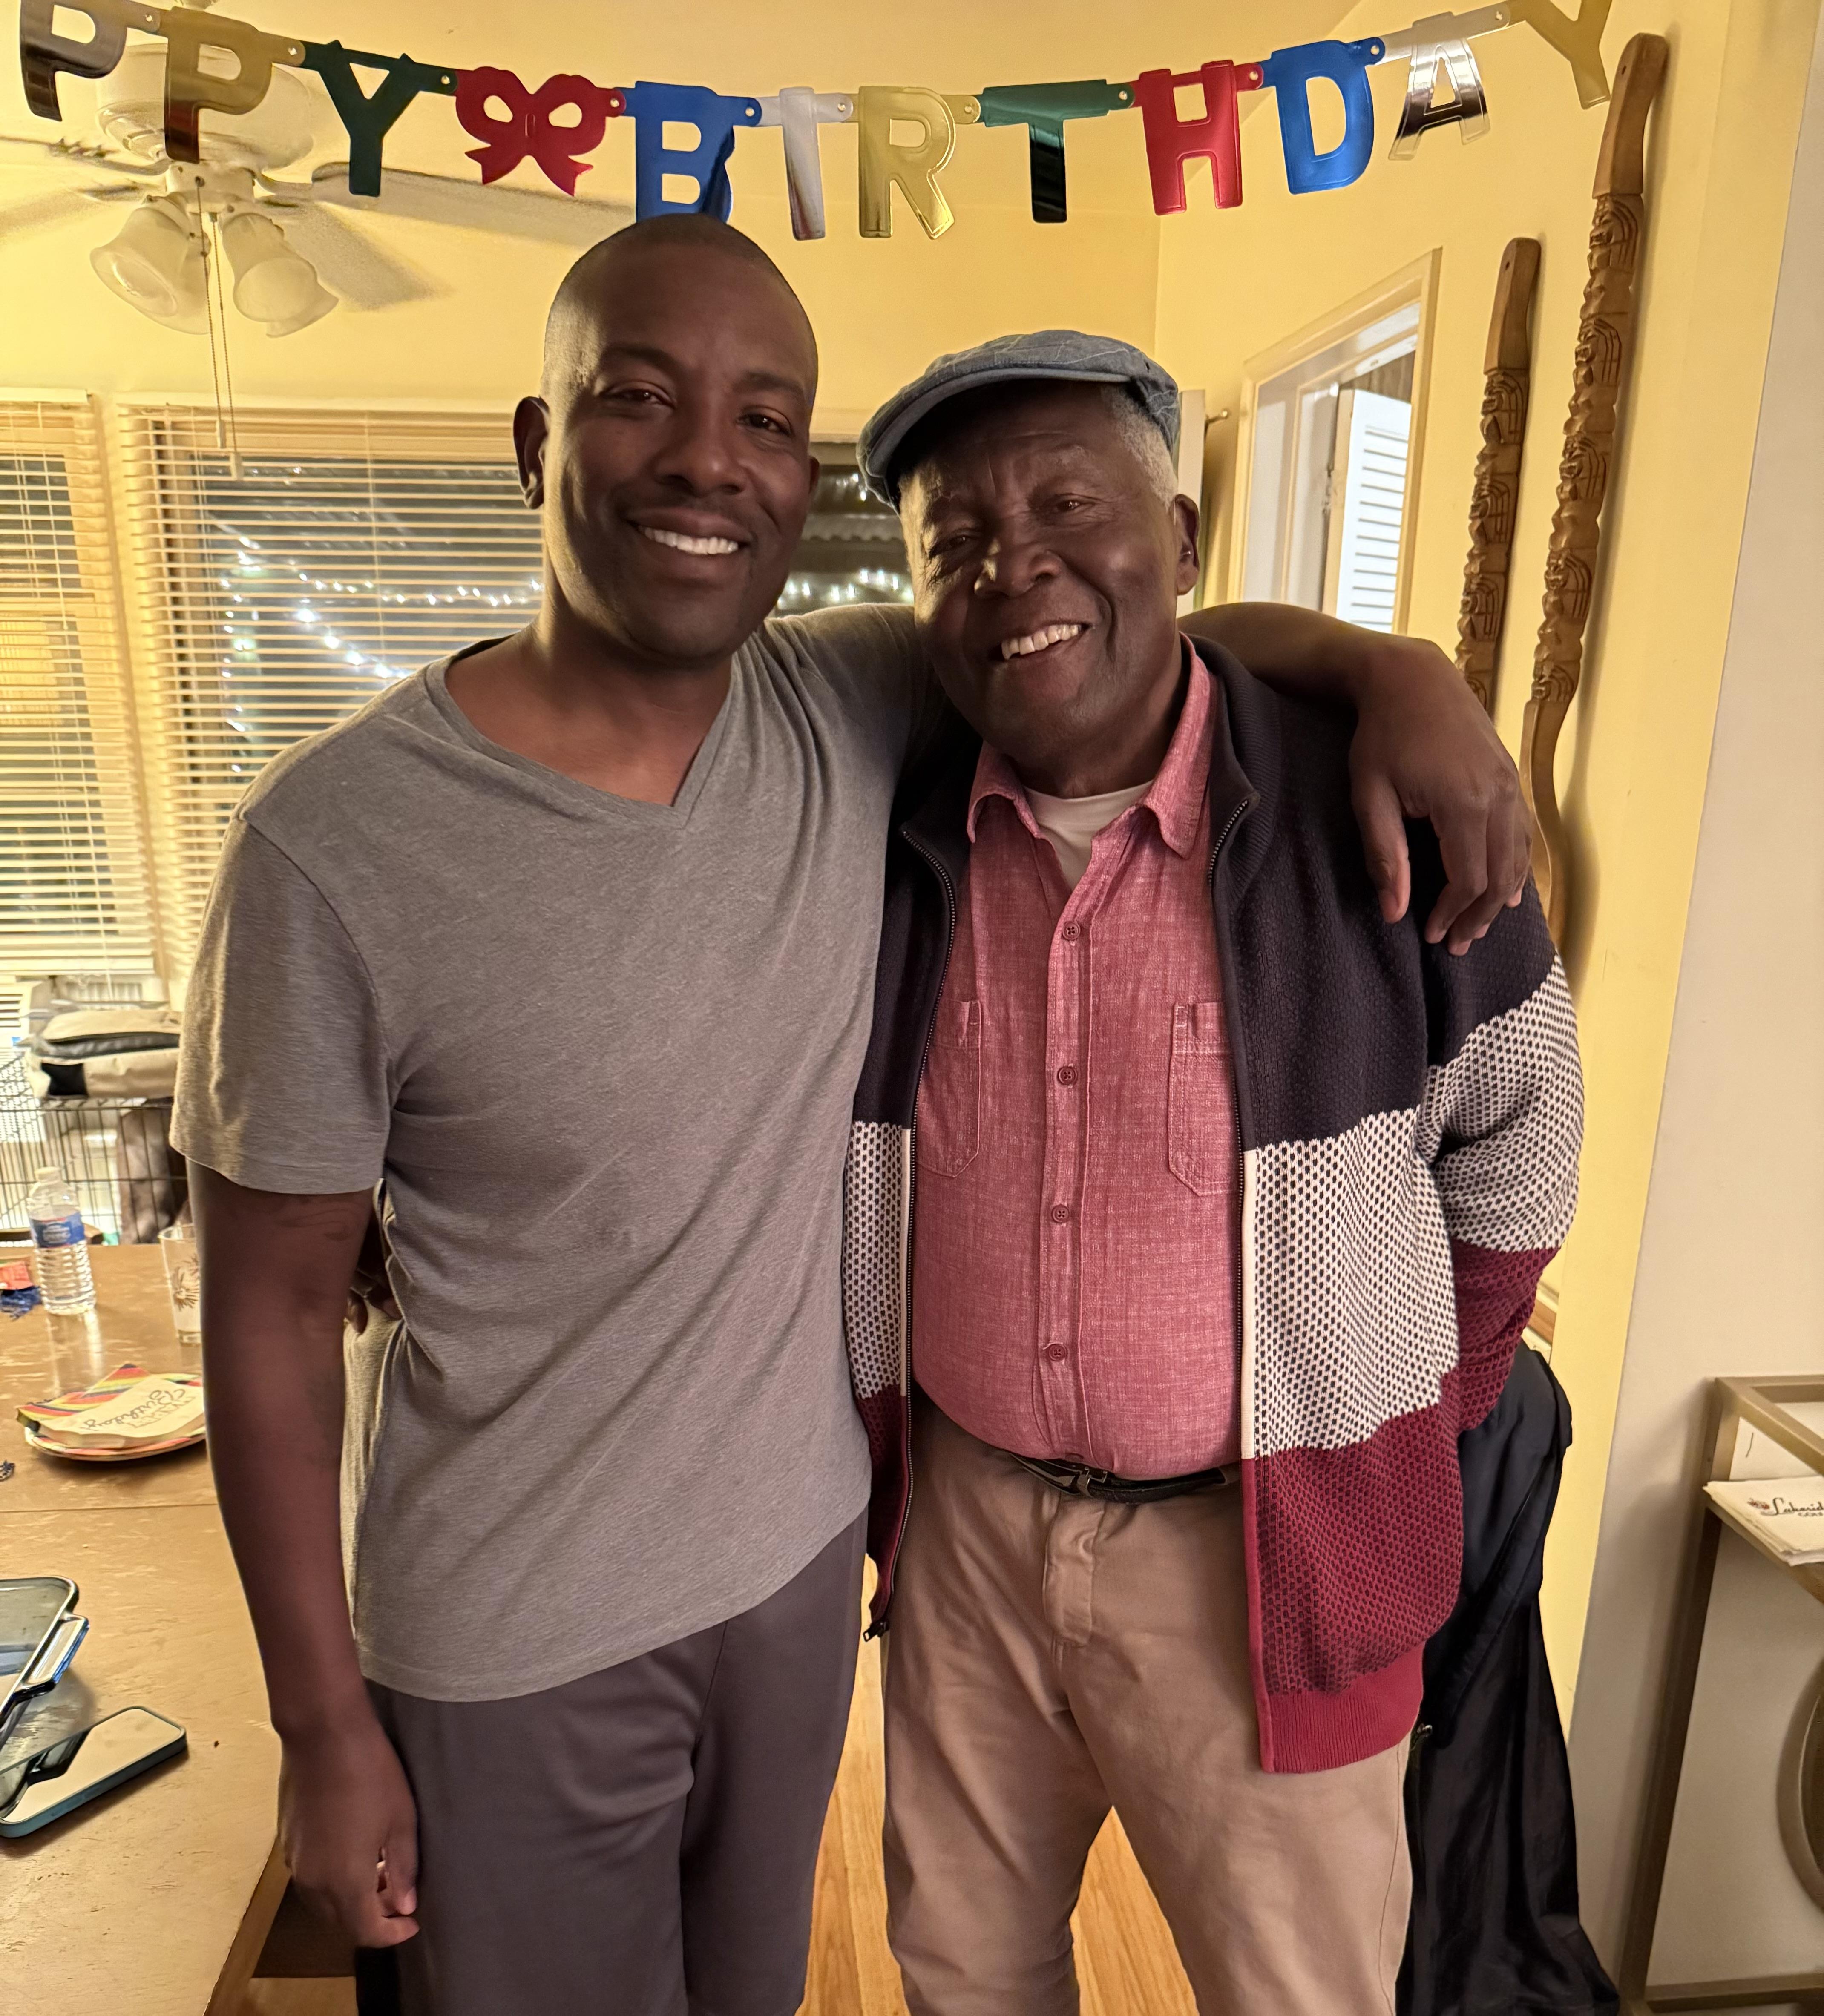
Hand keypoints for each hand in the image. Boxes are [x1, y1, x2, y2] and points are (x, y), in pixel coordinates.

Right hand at [278, 1714, 419, 1948]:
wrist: (323, 1733)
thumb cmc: (371, 1772)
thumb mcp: (400, 1820)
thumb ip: (403, 1869)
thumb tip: (405, 1905)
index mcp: (344, 1881)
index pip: (365, 1931)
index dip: (391, 1934)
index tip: (412, 1923)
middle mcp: (312, 1881)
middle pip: (342, 1921)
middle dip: (372, 1917)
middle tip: (399, 1895)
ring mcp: (294, 1861)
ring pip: (324, 1902)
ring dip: (352, 1899)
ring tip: (381, 1872)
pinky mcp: (286, 1842)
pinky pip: (311, 1878)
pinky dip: (334, 1880)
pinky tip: (356, 1853)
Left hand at [1346, 636, 1532, 952]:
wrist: (1411, 677)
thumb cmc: (1382, 736)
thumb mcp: (1370, 796)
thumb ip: (1386, 856)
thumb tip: (1395, 913)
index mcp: (1463, 803)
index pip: (1468, 879)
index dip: (1451, 913)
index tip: (1429, 935)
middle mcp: (1498, 795)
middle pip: (1499, 875)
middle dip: (1479, 916)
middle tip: (1456, 944)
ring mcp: (1510, 784)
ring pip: (1516, 856)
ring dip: (1500, 896)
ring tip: (1477, 925)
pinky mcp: (1510, 775)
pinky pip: (1523, 832)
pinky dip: (1516, 865)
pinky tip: (1509, 889)